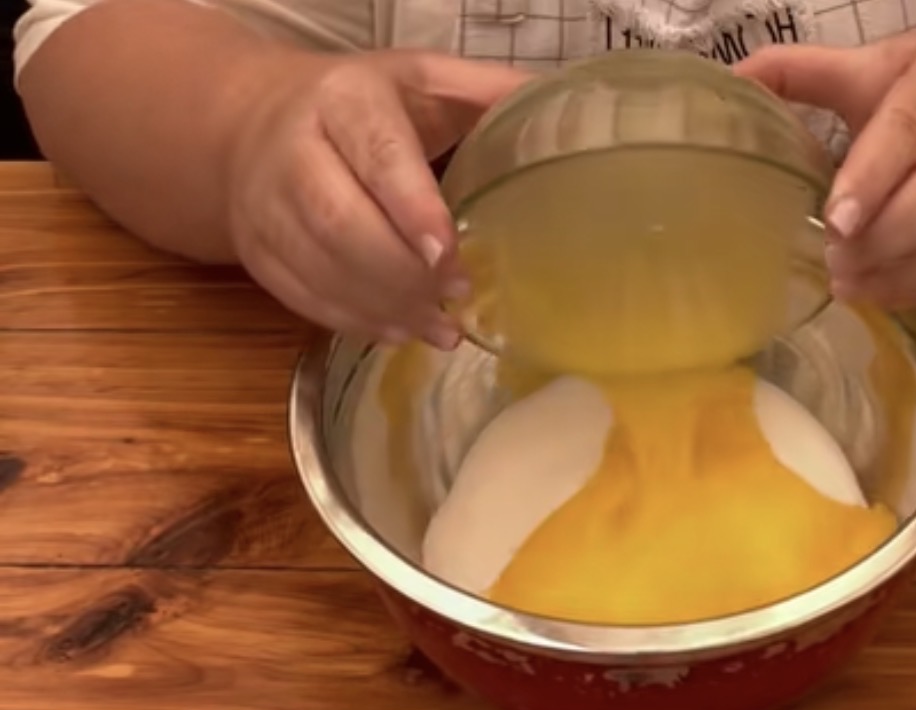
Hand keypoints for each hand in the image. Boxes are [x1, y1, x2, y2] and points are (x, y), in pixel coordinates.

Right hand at [224, 50, 528, 345]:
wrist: (252, 121)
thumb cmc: (364, 104)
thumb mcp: (424, 78)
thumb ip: (489, 93)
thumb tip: (571, 119)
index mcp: (345, 100)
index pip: (376, 156)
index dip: (412, 209)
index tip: (449, 255)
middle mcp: (292, 149)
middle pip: (338, 221)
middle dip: (402, 271)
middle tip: (456, 298)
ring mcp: (267, 205)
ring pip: (318, 265)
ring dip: (384, 306)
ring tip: (439, 329)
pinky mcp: (257, 250)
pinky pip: (302, 295)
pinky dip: (355, 322)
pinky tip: (400, 332)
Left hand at [737, 34, 915, 305]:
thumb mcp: (882, 69)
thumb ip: (807, 73)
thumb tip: (729, 80)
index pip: (915, 123)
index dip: (874, 175)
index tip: (835, 219)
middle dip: (889, 235)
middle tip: (836, 261)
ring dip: (907, 272)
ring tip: (851, 284)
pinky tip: (888, 291)